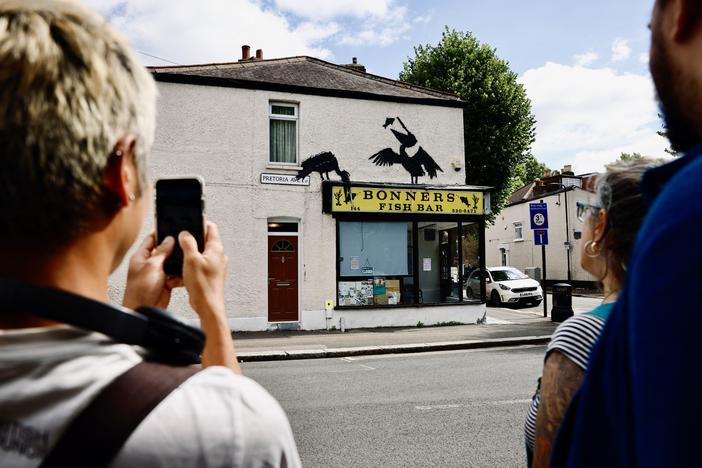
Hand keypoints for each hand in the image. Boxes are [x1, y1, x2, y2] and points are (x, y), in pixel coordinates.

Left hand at [123, 234, 179, 309]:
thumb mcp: (152, 266)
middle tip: (182, 244)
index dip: (160, 232)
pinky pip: (176, 274)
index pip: (151, 239)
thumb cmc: (140, 290)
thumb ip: (162, 251)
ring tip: (183, 262)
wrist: (144, 309)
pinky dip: (179, 275)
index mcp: (141, 256)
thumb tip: (169, 239)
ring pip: (172, 262)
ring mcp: (158, 273)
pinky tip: (181, 276)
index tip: (171, 226)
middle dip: (173, 249)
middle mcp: (149, 263)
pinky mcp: (165, 282)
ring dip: (177, 263)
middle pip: (164, 250)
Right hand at [179, 222, 238, 372]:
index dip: (201, 221)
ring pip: (202, 252)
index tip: (192, 218)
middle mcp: (218, 256)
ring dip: (191, 251)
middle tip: (183, 236)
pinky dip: (192, 263)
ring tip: (182, 253)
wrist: (208, 306)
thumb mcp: (191, 259)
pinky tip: (183, 267)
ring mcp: (215, 266)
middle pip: (206, 239)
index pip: (211, 227)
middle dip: (194, 237)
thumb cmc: (203, 285)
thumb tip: (185, 234)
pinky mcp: (210, 275)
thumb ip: (188, 243)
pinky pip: (200, 264)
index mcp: (216, 249)